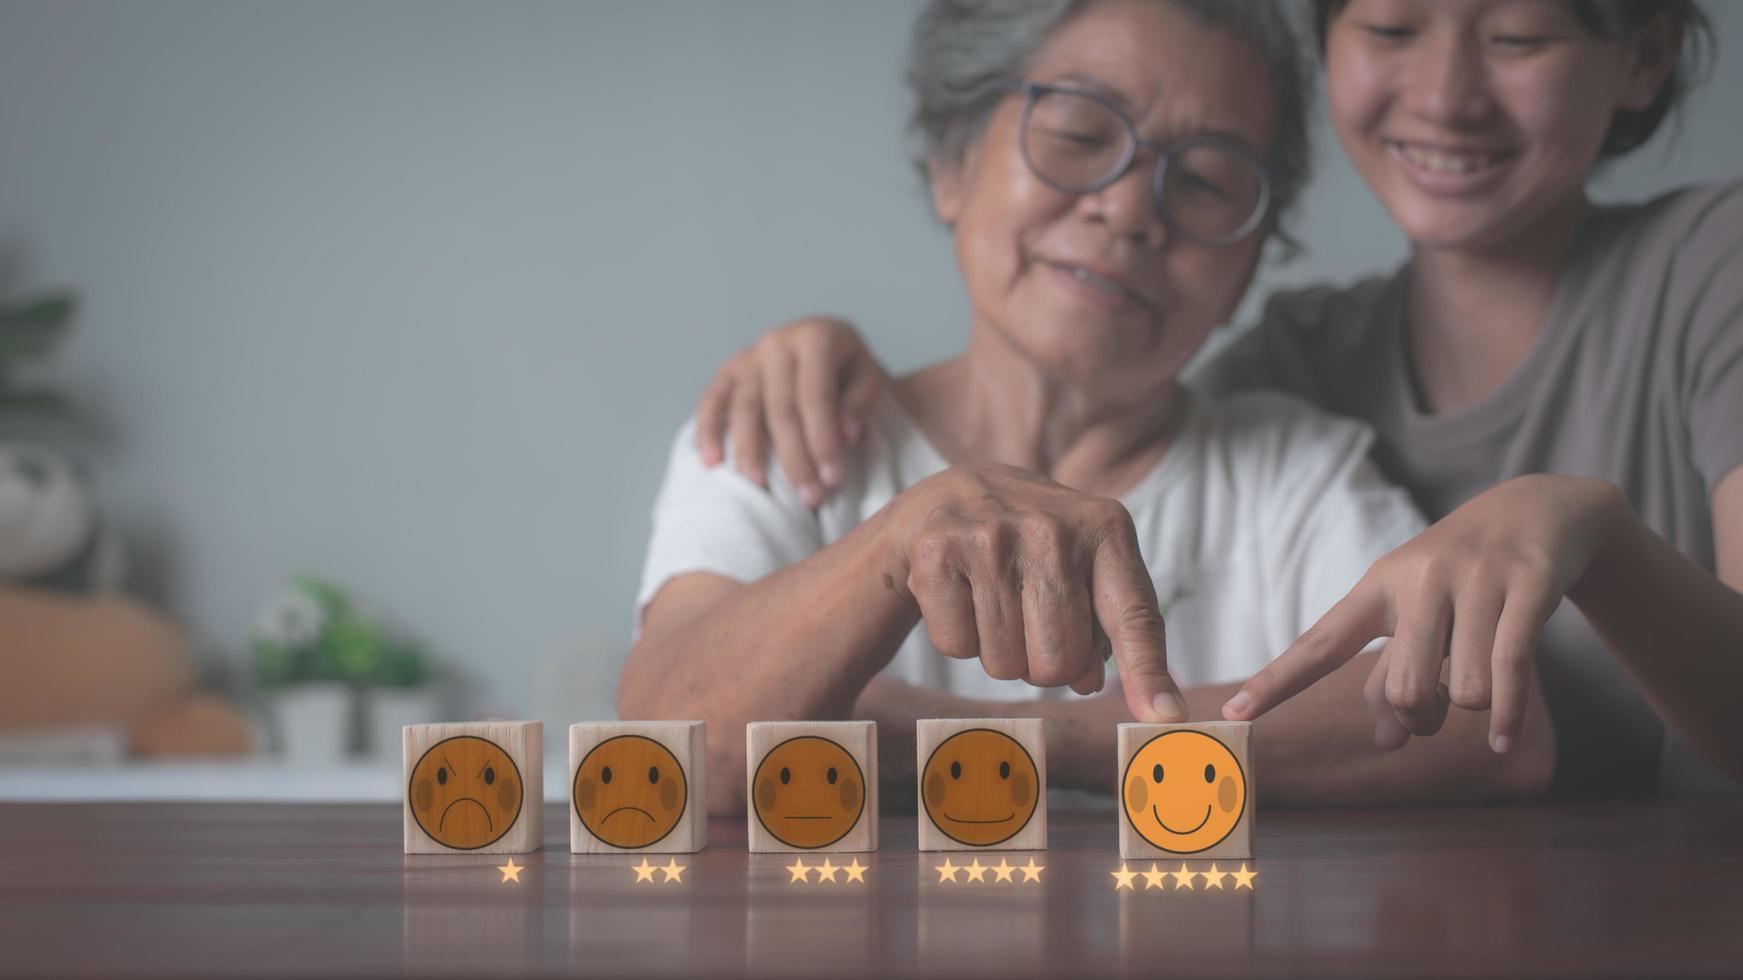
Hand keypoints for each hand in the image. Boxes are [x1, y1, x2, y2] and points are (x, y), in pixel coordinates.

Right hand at [695, 316, 887, 508]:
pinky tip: (711, 462)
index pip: (816, 395)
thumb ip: (861, 401)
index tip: (832, 479)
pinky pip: (711, 401)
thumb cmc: (849, 369)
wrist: (824, 345)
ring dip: (750, 452)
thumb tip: (845, 435)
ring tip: (760, 487)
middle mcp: (778, 342)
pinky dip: (708, 431)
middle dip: (795, 457)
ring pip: (744, 408)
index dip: (822, 439)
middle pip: (781, 408)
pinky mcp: (728, 371)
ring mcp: (749, 356)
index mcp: (816, 337)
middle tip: (809, 497)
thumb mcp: (870, 376)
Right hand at [889, 464, 1187, 723]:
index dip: (1147, 672)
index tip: (1165, 716)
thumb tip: (1090, 683)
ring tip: (993, 601)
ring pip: (1005, 663)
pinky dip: (958, 637)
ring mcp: (992, 536)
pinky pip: (958, 646)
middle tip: (1028, 620)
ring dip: (999, 651)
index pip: (1133, 617)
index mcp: (1106, 529)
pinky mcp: (939, 551)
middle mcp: (1052, 529)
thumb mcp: (1083, 567)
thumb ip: (1103, 628)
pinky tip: (961, 594)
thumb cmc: (1031, 544)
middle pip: (1060, 661)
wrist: (949, 496)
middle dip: (1043, 662)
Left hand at [1223, 474, 1626, 752]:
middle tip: (1439, 707)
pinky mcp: (1528, 583)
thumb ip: (1393, 676)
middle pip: (1402, 688)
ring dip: (1473, 707)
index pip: (1320, 643)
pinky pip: (1509, 672)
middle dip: (1421, 717)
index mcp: (1377, 585)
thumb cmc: (1461, 577)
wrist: (1538, 508)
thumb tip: (1387, 741)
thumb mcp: (1417, 615)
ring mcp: (1474, 577)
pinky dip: (1506, 720)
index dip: (1276, 681)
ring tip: (1481, 685)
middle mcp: (1418, 577)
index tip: (1232, 714)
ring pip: (1462, 689)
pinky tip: (1501, 742)